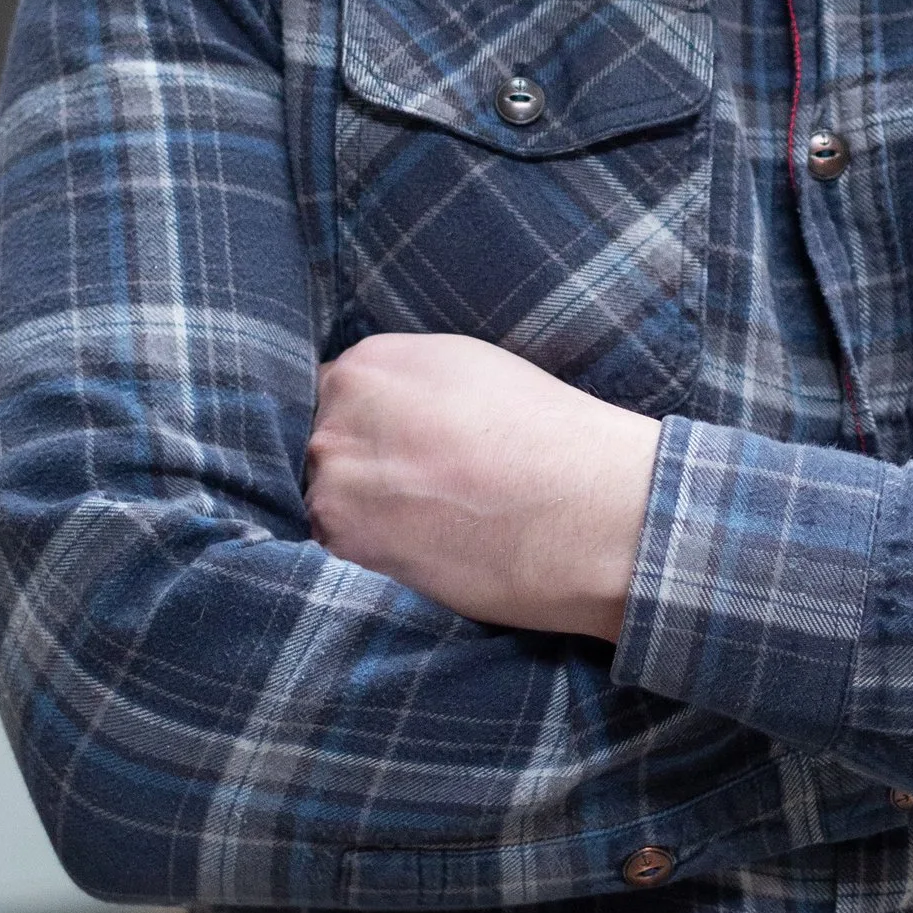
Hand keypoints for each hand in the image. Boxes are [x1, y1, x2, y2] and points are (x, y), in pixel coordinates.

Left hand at [306, 333, 659, 639]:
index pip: (336, 394)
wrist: (586, 509)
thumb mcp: (472, 370)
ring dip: (364, 512)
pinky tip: (424, 543)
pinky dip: (373, 549)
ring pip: (328, 497)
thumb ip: (407, 384)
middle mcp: (339, 414)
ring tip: (428, 520)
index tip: (397, 448)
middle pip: (325, 446)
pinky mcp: (347, 540)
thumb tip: (382, 413)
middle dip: (362, 467)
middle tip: (417, 489)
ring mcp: (336, 479)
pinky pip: (338, 544)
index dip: (368, 426)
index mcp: (371, 363)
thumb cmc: (550, 436)